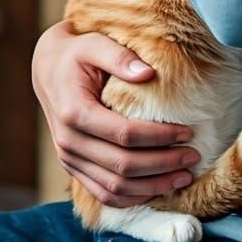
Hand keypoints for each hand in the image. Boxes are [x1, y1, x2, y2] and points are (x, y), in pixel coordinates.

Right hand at [32, 21, 199, 206]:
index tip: (187, 132)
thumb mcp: (95, 44)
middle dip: (162, 165)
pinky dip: (133, 198)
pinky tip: (158, 189)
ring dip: (152, 187)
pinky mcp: (74, 168)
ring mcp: (69, 159)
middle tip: (192, 157)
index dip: (159, 137)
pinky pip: (104, 194)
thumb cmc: (77, 54)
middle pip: (122, 166)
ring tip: (183, 178)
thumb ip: (120, 57)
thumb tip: (148, 74)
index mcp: (74, 112)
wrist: (48, 70)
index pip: (124, 134)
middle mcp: (69, 142)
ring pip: (114, 188)